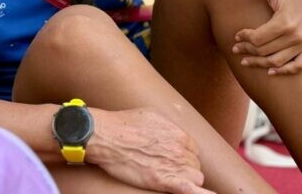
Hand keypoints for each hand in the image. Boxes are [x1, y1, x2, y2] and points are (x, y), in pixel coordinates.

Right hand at [88, 108, 213, 193]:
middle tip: (167, 168)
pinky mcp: (164, 180)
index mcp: (179, 133)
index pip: (193, 150)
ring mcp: (174, 165)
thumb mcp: (151, 114)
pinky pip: (191, 190)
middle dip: (184, 167)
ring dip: (185, 179)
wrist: (106, 135)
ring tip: (169, 178)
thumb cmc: (123, 124)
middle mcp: (180, 149)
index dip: (184, 155)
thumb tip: (172, 129)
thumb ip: (167, 125)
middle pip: (194, 164)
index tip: (173, 158)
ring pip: (195, 178)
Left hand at [228, 0, 301, 74]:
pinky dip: (285, 71)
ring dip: (260, 63)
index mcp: (285, 20)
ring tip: (245, 61)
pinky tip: (270, 72)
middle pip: (265, 51)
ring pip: (278, 61)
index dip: (243, 38)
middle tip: (236, 49)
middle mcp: (298, 34)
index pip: (257, 38)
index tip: (236, 36)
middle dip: (247, 50)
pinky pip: (300, 65)